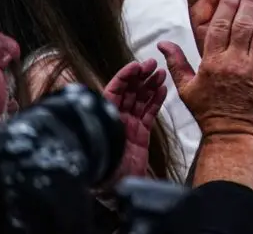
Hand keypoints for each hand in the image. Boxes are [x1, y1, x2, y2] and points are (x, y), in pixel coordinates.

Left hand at [102, 59, 166, 183]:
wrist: (114, 188)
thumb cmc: (102, 167)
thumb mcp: (98, 141)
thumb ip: (99, 120)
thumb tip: (90, 98)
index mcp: (103, 117)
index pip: (113, 90)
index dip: (125, 77)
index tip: (137, 66)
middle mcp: (115, 118)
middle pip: (129, 92)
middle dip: (141, 76)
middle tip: (153, 64)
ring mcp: (129, 125)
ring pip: (141, 99)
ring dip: (150, 85)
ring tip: (160, 72)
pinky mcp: (141, 134)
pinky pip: (149, 113)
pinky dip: (156, 100)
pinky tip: (162, 89)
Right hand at [159, 0, 252, 138]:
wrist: (234, 136)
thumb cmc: (209, 112)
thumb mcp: (187, 89)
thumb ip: (176, 63)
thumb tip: (161, 44)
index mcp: (212, 63)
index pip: (219, 26)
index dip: (228, 5)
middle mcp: (233, 63)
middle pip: (242, 24)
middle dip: (250, 1)